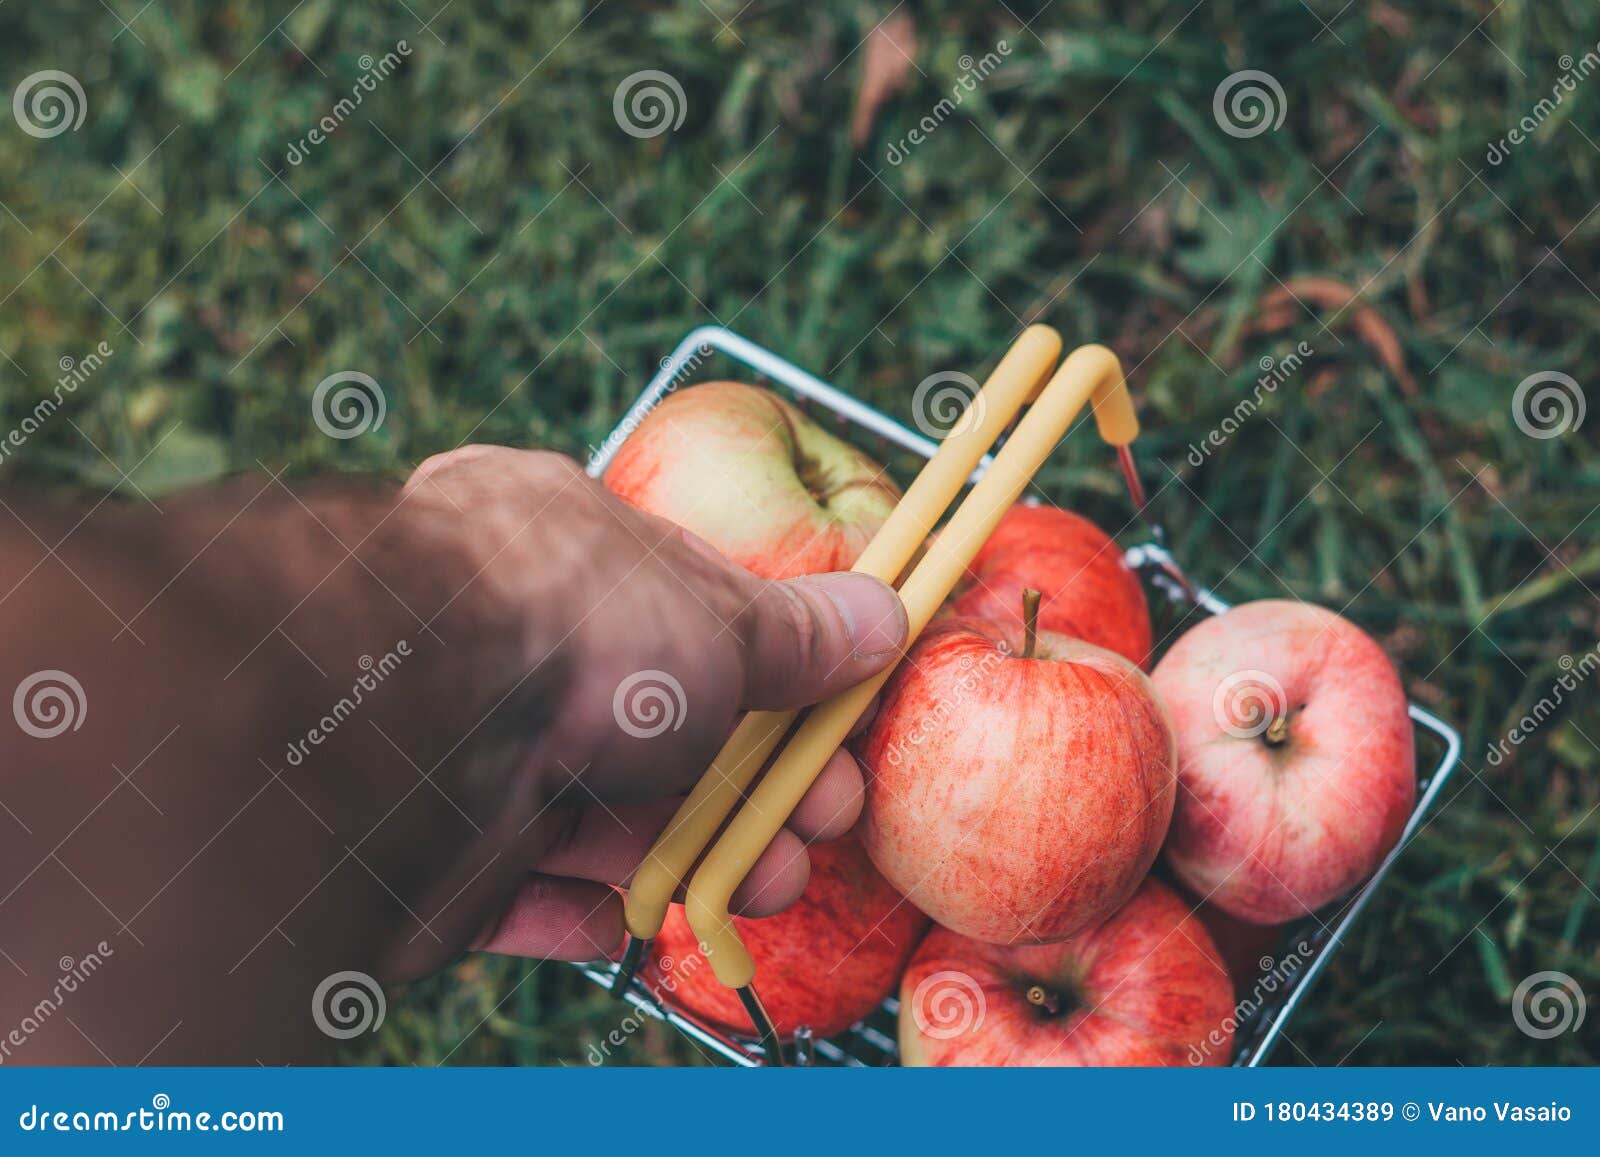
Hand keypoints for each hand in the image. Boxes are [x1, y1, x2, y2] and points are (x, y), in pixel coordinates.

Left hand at [399, 447, 907, 966]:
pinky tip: (648, 921)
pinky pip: (520, 888)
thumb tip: (886, 614)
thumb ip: (802, 633)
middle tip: (820, 820)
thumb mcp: (725, 617)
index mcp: (555, 538)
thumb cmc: (576, 630)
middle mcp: (500, 633)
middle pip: (649, 722)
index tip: (830, 720)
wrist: (409, 730)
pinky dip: (590, 910)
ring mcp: (460, 742)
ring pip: (596, 815)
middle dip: (749, 783)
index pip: (678, 603)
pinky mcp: (428, 847)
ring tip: (766, 885)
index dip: (768, 668)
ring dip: (693, 856)